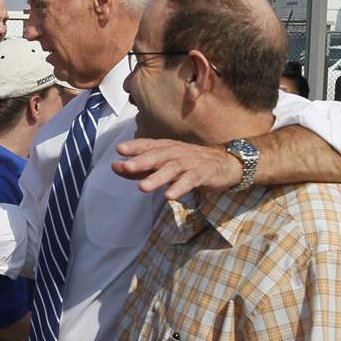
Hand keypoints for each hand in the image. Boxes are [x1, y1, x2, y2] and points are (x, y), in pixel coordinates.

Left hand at [113, 138, 240, 199]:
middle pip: (158, 155)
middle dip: (141, 161)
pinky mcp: (203, 173)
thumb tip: (115, 166)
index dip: (134, 146)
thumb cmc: (188, 165)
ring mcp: (190, 162)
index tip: (119, 149)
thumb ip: (139, 168)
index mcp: (166, 148)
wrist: (225, 164)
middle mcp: (177, 152)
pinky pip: (190, 180)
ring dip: (157, 177)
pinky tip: (169, 196)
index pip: (148, 145)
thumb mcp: (163, 166)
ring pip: (172, 168)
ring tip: (142, 187)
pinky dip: (180, 187)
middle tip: (126, 166)